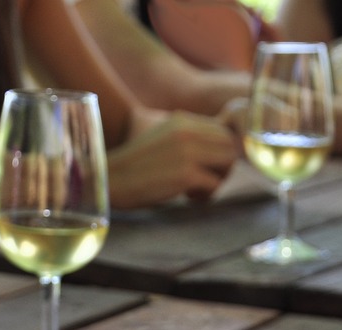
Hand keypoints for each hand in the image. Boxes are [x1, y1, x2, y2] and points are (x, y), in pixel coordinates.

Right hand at [108, 111, 239, 206]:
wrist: (111, 179)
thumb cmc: (138, 164)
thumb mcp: (164, 138)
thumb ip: (191, 136)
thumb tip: (226, 144)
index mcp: (182, 120)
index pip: (224, 131)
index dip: (222, 151)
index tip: (208, 166)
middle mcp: (187, 132)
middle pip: (231, 147)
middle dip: (223, 166)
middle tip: (205, 179)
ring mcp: (187, 153)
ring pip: (227, 164)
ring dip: (217, 180)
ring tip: (196, 188)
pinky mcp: (185, 175)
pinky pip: (214, 185)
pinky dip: (205, 195)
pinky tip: (188, 196)